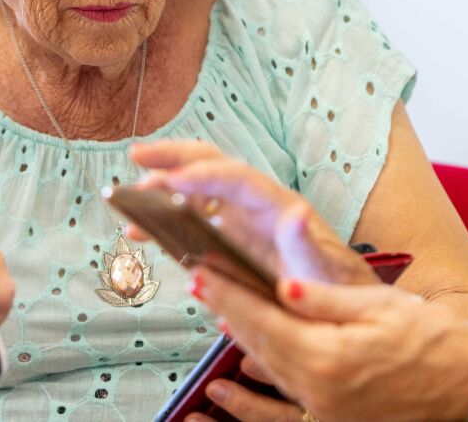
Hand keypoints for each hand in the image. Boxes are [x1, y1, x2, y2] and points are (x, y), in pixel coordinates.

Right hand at [131, 140, 375, 285]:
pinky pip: (190, 222)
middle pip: (211, 165)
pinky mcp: (228, 241)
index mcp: (277, 205)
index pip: (237, 178)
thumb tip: (296, 214)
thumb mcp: (324, 271)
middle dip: (174, 157)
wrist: (339, 309)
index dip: (203, 175)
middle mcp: (255, 205)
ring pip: (194, 191)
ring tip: (129, 204)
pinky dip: (164, 222)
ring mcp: (239, 221)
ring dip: (161, 191)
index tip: (170, 182)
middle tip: (136, 158)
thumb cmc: (335, 288)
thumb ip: (306, 245)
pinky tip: (143, 234)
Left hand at [190, 265, 467, 421]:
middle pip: (258, 345)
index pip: (263, 319)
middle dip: (228, 312)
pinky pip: (282, 401)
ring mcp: (323, 411)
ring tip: (217, 315)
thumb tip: (282, 284)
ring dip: (239, 342)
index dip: (230, 294)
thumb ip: (325, 299)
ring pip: (268, 372)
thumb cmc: (435, 342)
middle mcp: (318, 391)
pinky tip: (241, 370)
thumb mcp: (381, 307)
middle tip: (202, 283)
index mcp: (328, 357)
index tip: (204, 271)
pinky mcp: (332, 419)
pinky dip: (258, 383)